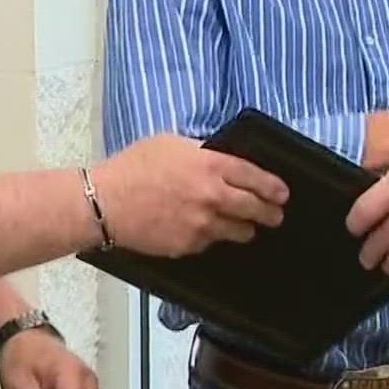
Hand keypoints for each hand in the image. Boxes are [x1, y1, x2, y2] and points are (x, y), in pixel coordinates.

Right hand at [96, 133, 288, 256]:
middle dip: (270, 213)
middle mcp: (212, 196)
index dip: (273, 186)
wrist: (105, 203)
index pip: (254, 176)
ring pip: (238, 231)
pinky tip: (207, 232)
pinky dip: (212, 237)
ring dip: (245, 228)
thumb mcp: (170, 143)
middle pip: (254, 208)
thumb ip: (200, 151)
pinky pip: (210, 242)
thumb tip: (217, 155)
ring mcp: (201, 224)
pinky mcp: (188, 245)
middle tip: (276, 215)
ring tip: (247, 227)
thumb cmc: (132, 168)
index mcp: (210, 165)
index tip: (282, 193)